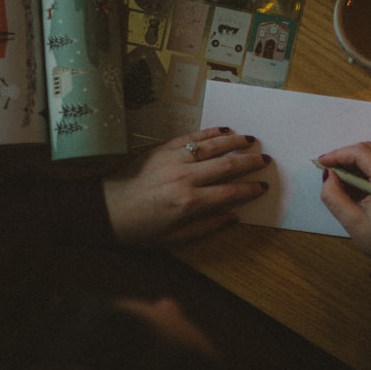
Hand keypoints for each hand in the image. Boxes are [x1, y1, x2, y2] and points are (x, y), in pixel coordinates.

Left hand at [102, 127, 270, 243]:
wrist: (105, 210)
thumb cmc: (139, 230)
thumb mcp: (174, 239)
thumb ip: (207, 226)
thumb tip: (233, 216)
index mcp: (189, 203)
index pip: (229, 193)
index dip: (249, 190)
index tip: (262, 186)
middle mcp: (185, 178)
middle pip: (225, 166)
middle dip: (248, 162)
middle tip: (265, 159)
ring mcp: (173, 160)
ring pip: (211, 147)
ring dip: (234, 143)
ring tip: (251, 140)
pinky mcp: (162, 149)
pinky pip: (191, 137)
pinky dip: (209, 133)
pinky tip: (224, 130)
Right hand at [319, 142, 370, 265]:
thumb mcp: (353, 222)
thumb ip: (334, 196)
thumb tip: (327, 175)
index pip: (361, 153)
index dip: (338, 154)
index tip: (322, 162)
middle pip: (370, 149)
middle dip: (346, 156)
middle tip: (328, 169)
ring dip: (357, 162)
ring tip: (340, 178)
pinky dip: (368, 168)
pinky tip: (356, 183)